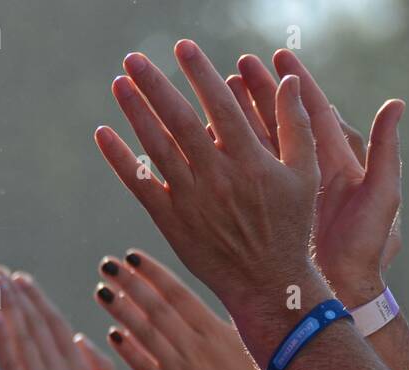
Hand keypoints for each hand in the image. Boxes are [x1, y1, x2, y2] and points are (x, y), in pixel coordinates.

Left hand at [94, 39, 328, 357]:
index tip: (183, 47)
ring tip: (119, 84)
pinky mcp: (172, 221)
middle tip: (134, 58)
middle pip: (180, 121)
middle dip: (155, 86)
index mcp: (249, 161)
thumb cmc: (290, 226)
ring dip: (135, 113)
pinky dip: (120, 159)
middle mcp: (216, 177)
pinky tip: (104, 134)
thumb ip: (294, 126)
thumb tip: (289, 79)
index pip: (219, 106)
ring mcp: (191, 200)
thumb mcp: (305, 175)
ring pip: (156, 148)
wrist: (267, 282)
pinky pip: (141, 184)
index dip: (199, 74)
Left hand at [95, 249, 259, 369]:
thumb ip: (215, 326)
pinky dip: (127, 349)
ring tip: (102, 291)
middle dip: (130, 283)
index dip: (153, 272)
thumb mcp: (241, 348)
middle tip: (107, 265)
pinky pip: (143, 367)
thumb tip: (194, 305)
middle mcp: (196, 346)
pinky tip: (112, 333)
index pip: (178, 293)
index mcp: (215, 330)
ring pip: (145, 333)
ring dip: (121, 310)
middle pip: (157, 307)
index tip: (132, 256)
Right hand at [229, 51, 402, 305]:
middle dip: (262, 92)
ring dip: (241, 117)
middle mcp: (314, 169)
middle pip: (284, 120)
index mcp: (341, 161)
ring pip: (263, 143)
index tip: (279, 58)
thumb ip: (386, 151)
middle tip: (239, 67)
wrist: (343, 290)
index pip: (315, 112)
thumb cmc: (366, 249)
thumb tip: (395, 104)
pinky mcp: (272, 207)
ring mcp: (290, 188)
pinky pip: (250, 174)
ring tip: (218, 92)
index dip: (297, 84)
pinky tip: (211, 139)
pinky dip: (232, 155)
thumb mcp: (381, 197)